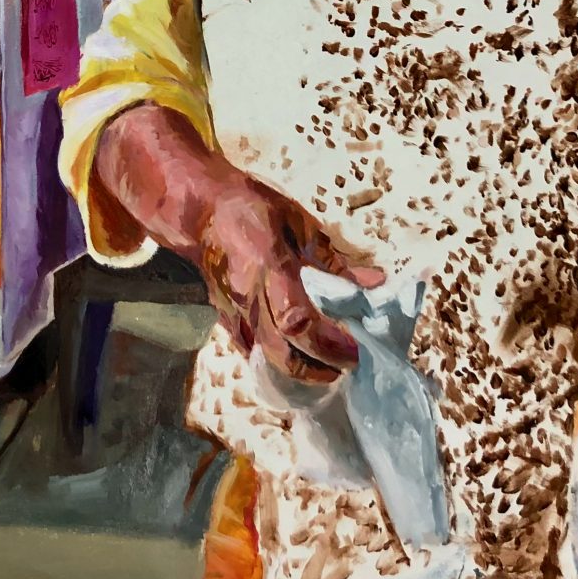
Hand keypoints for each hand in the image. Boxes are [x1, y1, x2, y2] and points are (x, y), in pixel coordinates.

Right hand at [93, 105, 383, 382]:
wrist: (202, 211)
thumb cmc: (253, 208)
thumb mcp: (299, 223)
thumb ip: (335, 258)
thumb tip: (375, 282)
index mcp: (269, 267)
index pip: (296, 320)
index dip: (328, 343)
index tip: (355, 348)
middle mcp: (249, 297)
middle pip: (281, 352)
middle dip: (319, 368)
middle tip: (348, 363)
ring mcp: (233, 312)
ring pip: (266, 360)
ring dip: (302, 370)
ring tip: (329, 365)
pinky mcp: (225, 319)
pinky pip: (252, 352)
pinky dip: (277, 362)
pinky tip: (299, 357)